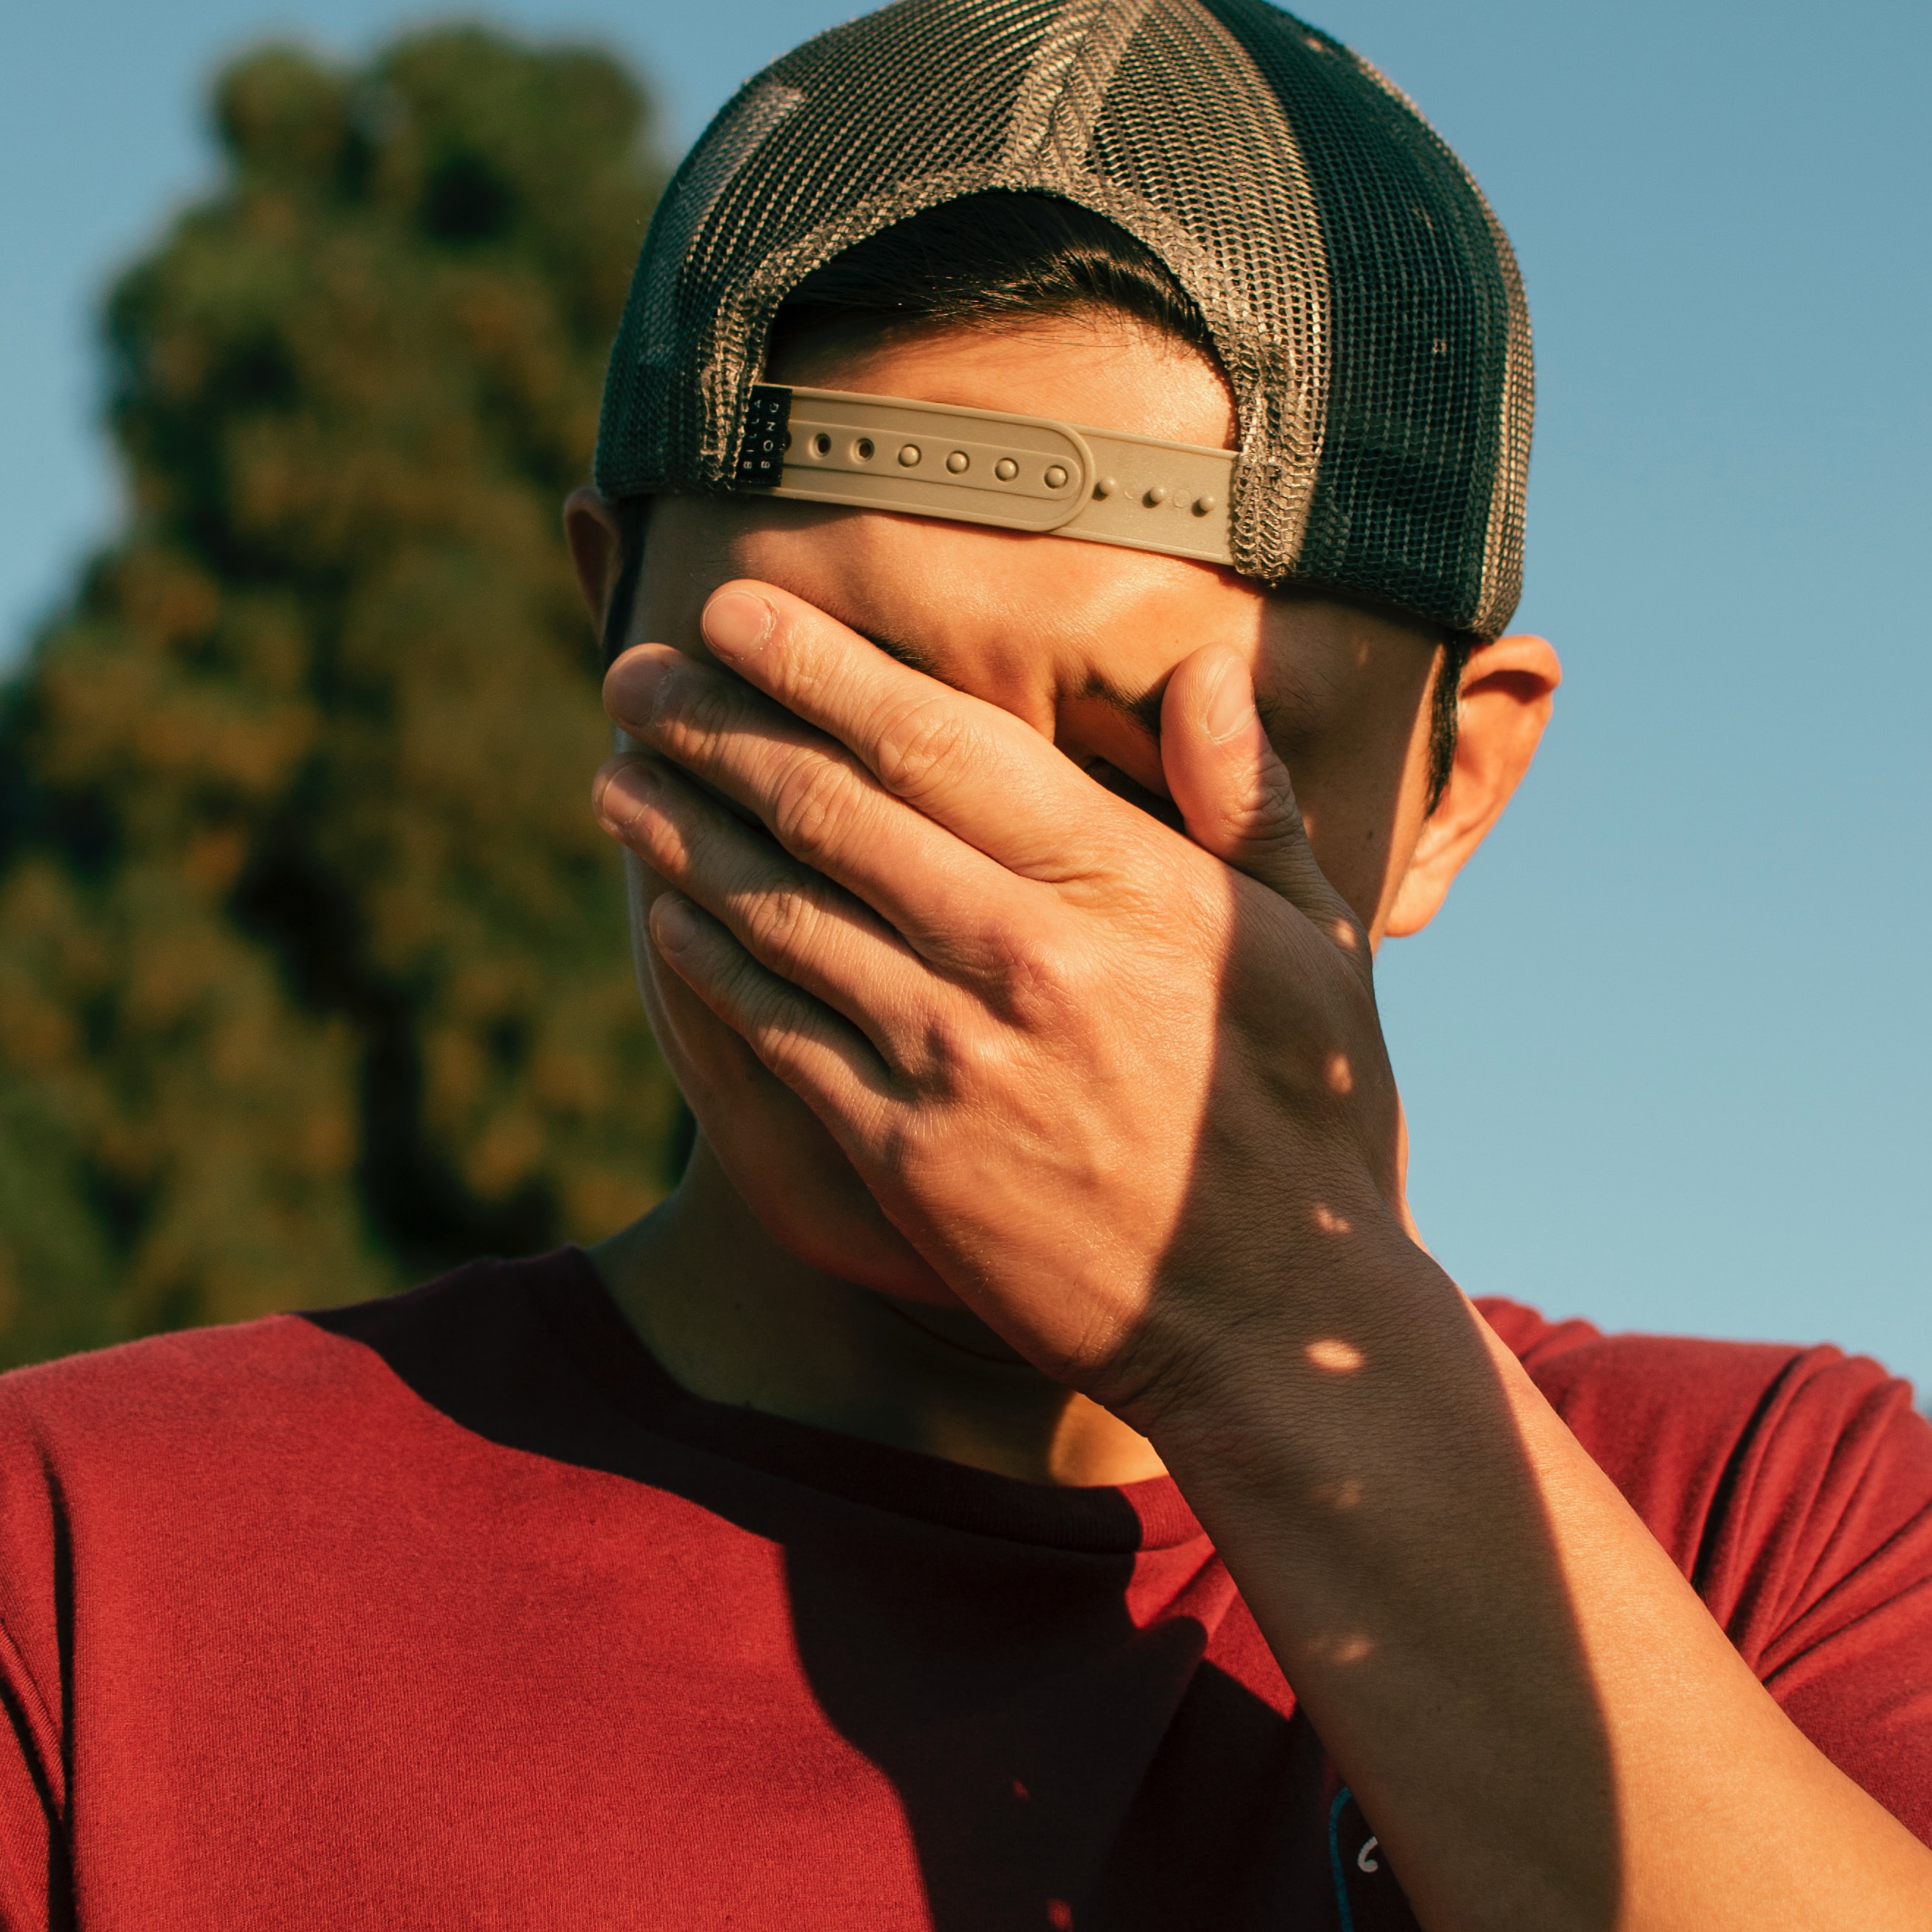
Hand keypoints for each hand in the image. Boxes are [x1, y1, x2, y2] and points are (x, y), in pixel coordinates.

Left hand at [594, 580, 1426, 1417]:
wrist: (1278, 1322)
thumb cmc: (1307, 1119)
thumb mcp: (1314, 945)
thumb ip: (1250, 800)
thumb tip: (1213, 668)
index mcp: (1122, 885)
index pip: (937, 740)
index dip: (819, 667)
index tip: (737, 609)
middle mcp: (1025, 957)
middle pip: (831, 808)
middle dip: (715, 725)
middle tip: (635, 672)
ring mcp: (957, 1060)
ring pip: (781, 913)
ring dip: (682, 833)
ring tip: (617, 774)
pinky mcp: (907, 1157)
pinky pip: (778, 1035)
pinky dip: (710, 965)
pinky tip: (665, 916)